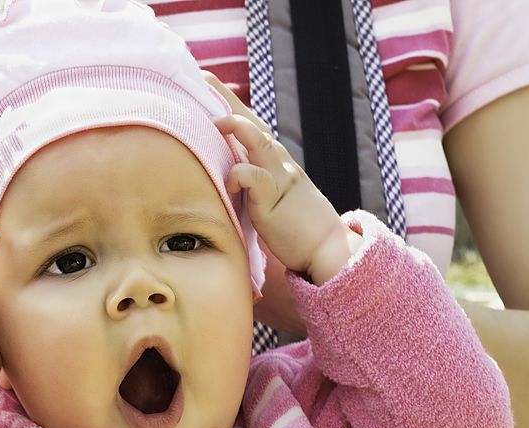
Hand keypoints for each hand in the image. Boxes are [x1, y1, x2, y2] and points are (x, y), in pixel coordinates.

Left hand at [203, 73, 305, 333]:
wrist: (324, 248)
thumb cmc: (293, 226)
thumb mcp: (267, 197)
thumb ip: (251, 180)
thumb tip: (226, 174)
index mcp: (273, 161)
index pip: (250, 125)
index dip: (229, 104)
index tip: (206, 84)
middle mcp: (277, 161)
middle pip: (252, 122)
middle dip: (228, 99)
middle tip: (203, 77)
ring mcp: (279, 177)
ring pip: (259, 142)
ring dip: (237, 126)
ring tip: (215, 120)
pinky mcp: (275, 199)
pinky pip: (257, 179)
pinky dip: (241, 174)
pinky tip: (230, 178)